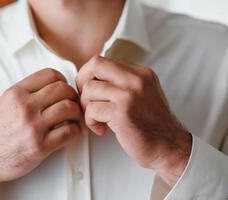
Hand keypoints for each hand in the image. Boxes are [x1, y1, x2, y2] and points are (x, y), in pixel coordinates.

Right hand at [0, 68, 81, 199]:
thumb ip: (27, 92)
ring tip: (72, 117)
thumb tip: (52, 86)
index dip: (62, 80)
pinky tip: (70, 130)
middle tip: (71, 102)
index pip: (50, 74)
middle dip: (72, 95)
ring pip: (69, 108)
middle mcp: (25, 107)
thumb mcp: (6, 103)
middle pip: (63, 89)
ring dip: (76, 112)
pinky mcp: (41, 146)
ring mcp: (33, 127)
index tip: (63, 88)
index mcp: (16, 94)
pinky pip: (69, 131)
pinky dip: (75, 129)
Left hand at [76, 56, 191, 186]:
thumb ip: (123, 83)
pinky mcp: (122, 112)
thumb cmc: (153, 125)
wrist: (169, 146)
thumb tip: (95, 79)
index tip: (89, 89)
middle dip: (82, 82)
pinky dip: (91, 121)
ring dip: (87, 107)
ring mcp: (129, 95)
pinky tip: (102, 129)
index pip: (104, 61)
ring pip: (90, 89)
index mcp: (141, 73)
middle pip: (95, 65)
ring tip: (97, 118)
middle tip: (86, 99)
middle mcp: (136, 80)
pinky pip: (92, 110)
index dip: (89, 74)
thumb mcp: (143, 94)